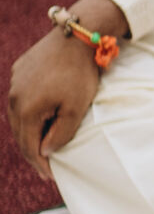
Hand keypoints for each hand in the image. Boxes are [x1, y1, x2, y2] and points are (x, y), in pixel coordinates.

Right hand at [8, 0, 127, 179]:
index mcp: (25, 111)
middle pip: (20, 134)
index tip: (52, 177)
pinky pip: (22, 99)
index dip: (41, 165)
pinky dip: (31, 113)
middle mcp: (13, 98)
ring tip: (43, 145)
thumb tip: (45, 152)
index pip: (29, 147)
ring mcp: (14, 83)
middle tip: (47, 168)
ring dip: (31, 132)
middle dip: (33, 152)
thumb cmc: (80, 74)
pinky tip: (41, 118)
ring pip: (19, 117)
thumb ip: (61, 134)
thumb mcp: (76, 108)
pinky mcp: (19, 71)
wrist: (77, 36)